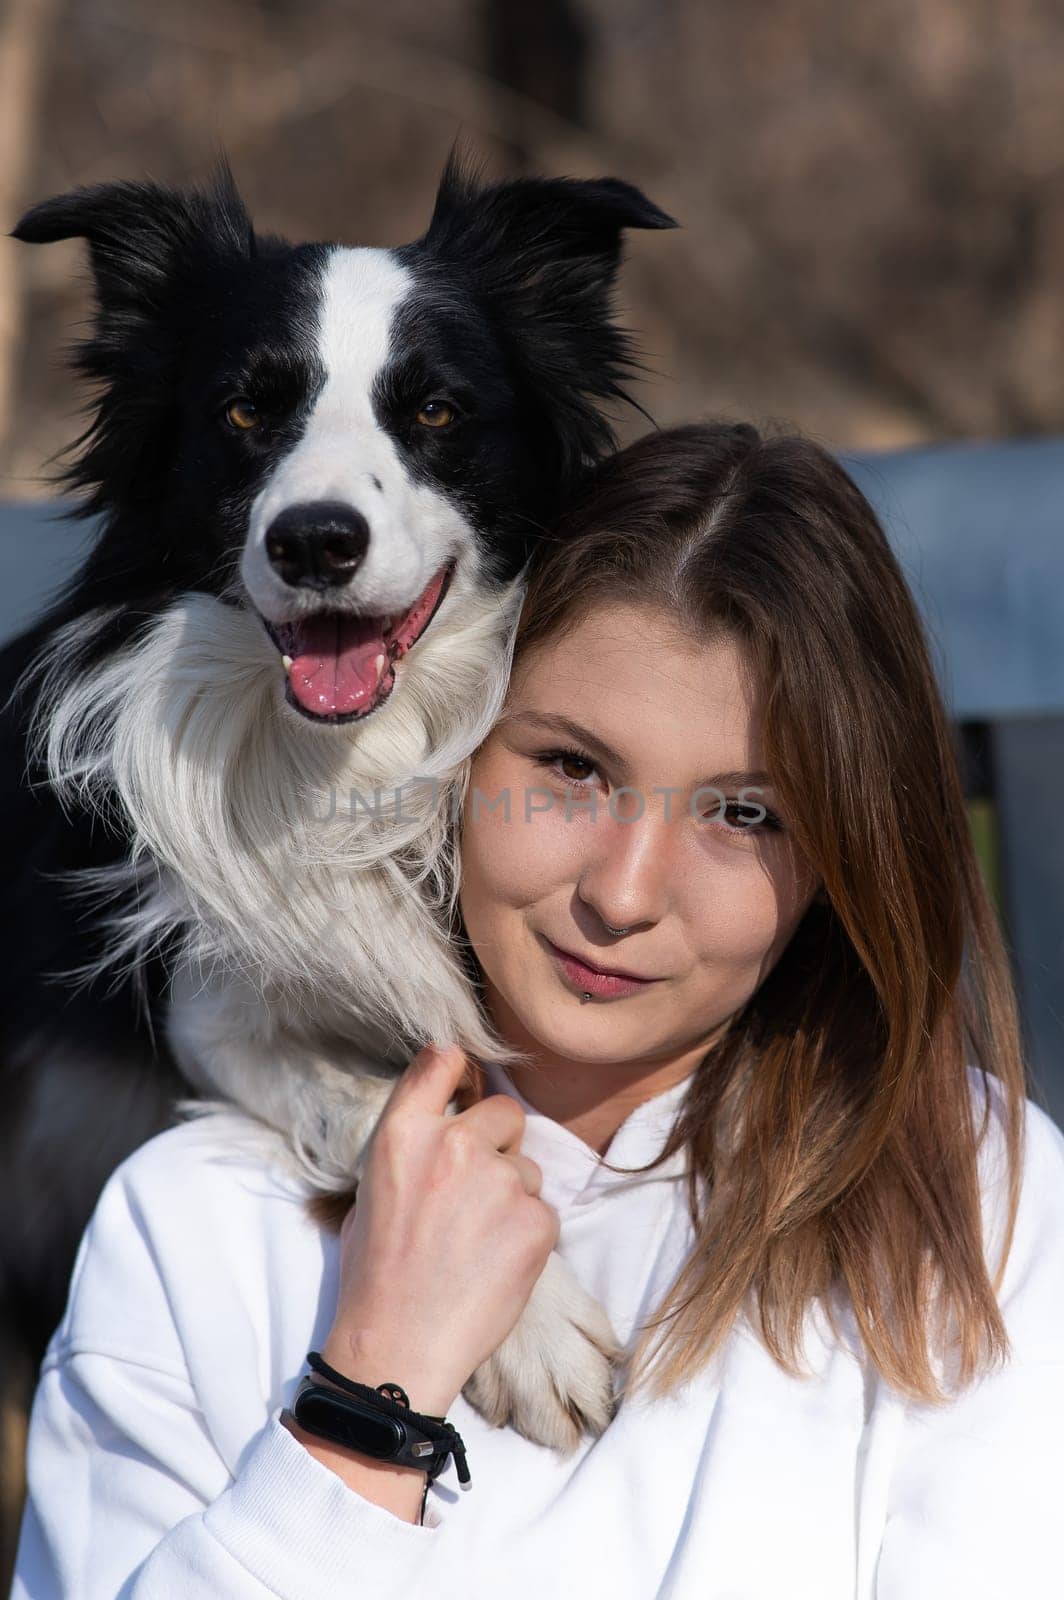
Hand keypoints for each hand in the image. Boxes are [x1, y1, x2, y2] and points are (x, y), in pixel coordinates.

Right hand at [321, 1045, 559, 1416]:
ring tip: (477, 1243)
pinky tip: (495, 1265)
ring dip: (512, 1195)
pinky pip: (542, 1211)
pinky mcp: (535, 1220)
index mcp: (402, 1135)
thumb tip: (444, 1120)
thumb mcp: (370, 1192)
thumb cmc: (375, 1275)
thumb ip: (411, 1146)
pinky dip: (527, 1234)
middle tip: (474, 1192)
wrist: (398, 1346)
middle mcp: (453, 1145)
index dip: (459, 1065)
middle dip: (498, 1143)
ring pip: (527, 1168)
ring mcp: (499, 1181)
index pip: (440, 1062)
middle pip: (504, 1113)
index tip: (466, 1075)